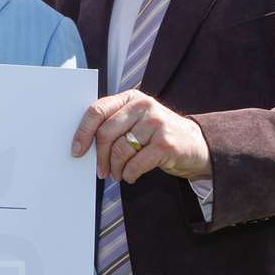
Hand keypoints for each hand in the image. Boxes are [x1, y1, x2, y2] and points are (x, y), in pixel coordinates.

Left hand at [74, 89, 210, 183]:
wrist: (198, 144)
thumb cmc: (159, 134)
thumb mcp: (138, 121)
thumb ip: (115, 124)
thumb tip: (84, 145)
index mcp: (131, 98)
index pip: (97, 110)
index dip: (83, 132)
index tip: (76, 150)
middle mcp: (144, 106)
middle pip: (106, 132)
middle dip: (100, 156)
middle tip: (100, 171)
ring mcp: (156, 123)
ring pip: (120, 150)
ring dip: (115, 168)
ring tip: (118, 174)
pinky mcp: (165, 143)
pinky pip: (135, 164)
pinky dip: (129, 174)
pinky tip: (131, 176)